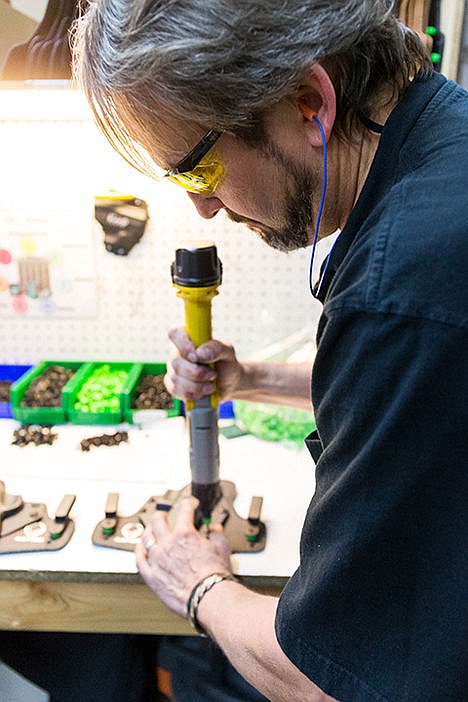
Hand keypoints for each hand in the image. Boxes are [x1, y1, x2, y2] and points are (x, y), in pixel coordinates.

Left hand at [135, 498, 232, 617]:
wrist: (208, 597)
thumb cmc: (215, 576)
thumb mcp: (222, 548)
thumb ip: (217, 535)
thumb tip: (215, 530)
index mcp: (185, 534)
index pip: (184, 512)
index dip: (185, 505)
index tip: (186, 505)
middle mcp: (168, 544)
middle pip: (158, 522)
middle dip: (161, 515)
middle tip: (162, 514)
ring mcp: (157, 560)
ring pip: (146, 539)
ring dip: (148, 531)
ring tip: (149, 529)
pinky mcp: (152, 577)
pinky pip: (140, 561)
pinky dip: (139, 552)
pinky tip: (140, 549)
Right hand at [164, 327, 243, 402]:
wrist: (228, 383)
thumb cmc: (226, 363)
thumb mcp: (228, 352)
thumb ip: (216, 348)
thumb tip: (200, 353)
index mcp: (188, 338)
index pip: (175, 334)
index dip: (183, 345)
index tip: (196, 355)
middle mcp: (177, 353)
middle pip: (175, 362)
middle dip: (197, 373)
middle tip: (213, 374)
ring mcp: (173, 370)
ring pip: (177, 379)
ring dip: (198, 385)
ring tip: (212, 385)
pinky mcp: (173, 386)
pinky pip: (176, 392)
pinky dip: (193, 394)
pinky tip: (203, 392)